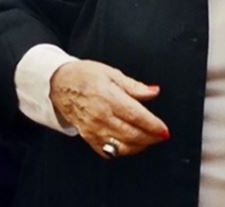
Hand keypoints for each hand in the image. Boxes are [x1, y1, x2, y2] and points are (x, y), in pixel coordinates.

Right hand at [50, 60, 169, 158]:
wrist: (59, 84)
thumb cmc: (84, 76)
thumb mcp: (111, 73)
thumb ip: (134, 86)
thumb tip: (154, 92)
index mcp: (109, 97)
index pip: (137, 116)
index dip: (154, 125)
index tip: (164, 129)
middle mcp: (101, 116)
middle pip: (132, 134)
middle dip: (151, 137)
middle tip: (161, 135)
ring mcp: (94, 129)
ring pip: (122, 146)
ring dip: (139, 146)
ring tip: (149, 140)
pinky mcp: (88, 137)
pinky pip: (108, 152)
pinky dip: (122, 151)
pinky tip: (130, 144)